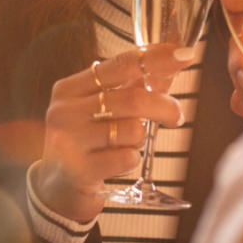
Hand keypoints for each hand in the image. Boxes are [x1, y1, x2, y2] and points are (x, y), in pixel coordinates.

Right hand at [33, 44, 197, 222]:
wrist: (57, 188)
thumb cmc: (86, 141)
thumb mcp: (101, 109)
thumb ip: (133, 86)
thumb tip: (172, 65)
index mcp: (70, 88)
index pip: (120, 65)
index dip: (156, 58)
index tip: (185, 54)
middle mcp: (65, 111)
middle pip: (132, 99)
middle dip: (163, 106)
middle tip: (176, 115)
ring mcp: (69, 141)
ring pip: (132, 130)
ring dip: (141, 137)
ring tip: (128, 144)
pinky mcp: (78, 171)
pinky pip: (126, 158)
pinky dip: (131, 159)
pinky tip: (117, 162)